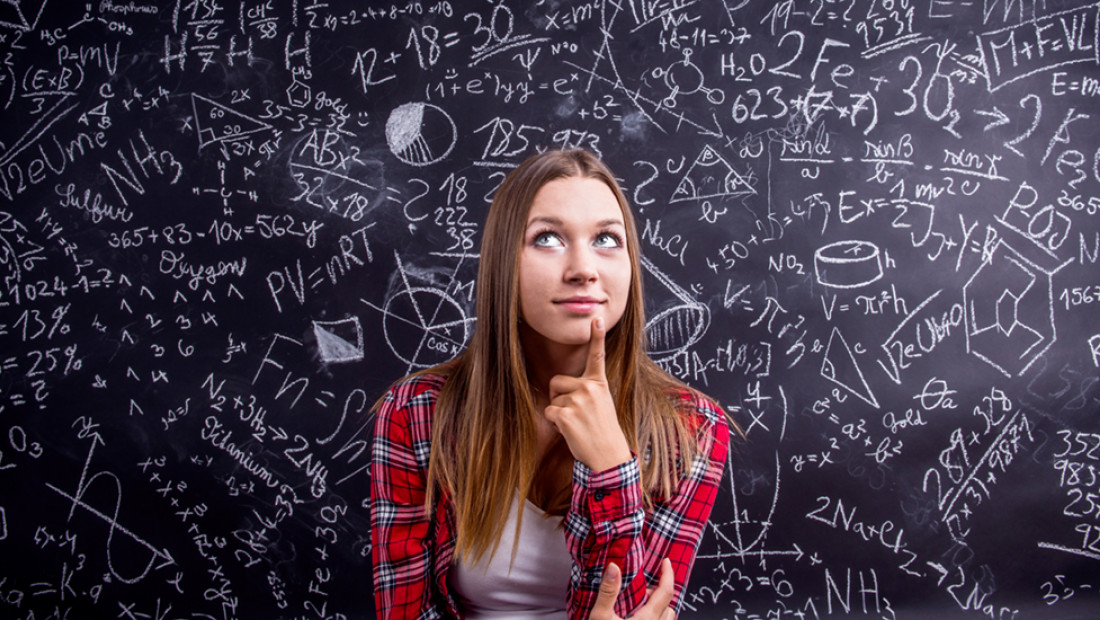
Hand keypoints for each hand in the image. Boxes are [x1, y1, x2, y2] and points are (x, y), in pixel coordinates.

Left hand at [545, 317, 631, 471]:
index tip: (597, 318)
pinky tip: (571, 432)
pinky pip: (549, 412)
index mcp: (599, 383)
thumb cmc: (602, 430)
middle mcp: (589, 388)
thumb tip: (560, 388)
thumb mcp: (601, 404)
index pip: (597, 356)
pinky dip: (556, 424)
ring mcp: (577, 400)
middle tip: (575, 413)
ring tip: (577, 425)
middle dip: (558, 397)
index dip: (596, 336)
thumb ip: (587, 391)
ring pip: (552, 399)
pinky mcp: (566, 414)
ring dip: (559, 413)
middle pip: (556, 381)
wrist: (608, 456)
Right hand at [589, 558, 675, 619]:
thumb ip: (608, 592)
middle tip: (644, 587)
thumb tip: (613, 567)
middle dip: (660, 593)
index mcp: (647, 619)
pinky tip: (638, 616)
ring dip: (660, 608)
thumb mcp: (600, 616)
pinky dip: (655, 617)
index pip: (666, 592)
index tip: (666, 562)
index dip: (668, 574)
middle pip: (668, 606)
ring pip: (666, 618)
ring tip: (644, 602)